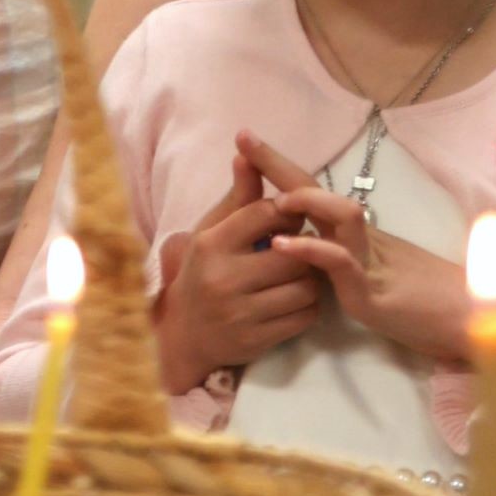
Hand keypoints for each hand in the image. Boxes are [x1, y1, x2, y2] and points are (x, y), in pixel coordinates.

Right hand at [153, 142, 327, 388]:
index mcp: (211, 245)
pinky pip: (305, 316)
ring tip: (300, 272)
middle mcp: (223, 279)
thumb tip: (247, 155)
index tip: (289, 217)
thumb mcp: (212, 232)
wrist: (185, 334)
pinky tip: (296, 297)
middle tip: (302, 246)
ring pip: (305, 287)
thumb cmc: (203, 271)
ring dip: (310, 278)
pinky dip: (309, 306)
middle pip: (292, 253)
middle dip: (304, 247)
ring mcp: (240, 314)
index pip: (265, 212)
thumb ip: (238, 198)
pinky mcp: (258, 341)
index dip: (286, 211)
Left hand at [252, 140, 481, 366]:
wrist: (472, 323)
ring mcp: (369, 263)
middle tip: (243, 138)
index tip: (247, 145)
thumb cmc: (426, 303)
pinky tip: (285, 246)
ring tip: (272, 199)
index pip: (315, 193)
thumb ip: (345, 260)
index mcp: (358, 236)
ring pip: (340, 215)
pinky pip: (342, 263)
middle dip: (279, 164)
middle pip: (319, 191)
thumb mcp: (374, 277)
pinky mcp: (372, 293)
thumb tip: (309, 249)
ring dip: (305, 201)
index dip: (282, 170)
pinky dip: (313, 250)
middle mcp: (362, 240)